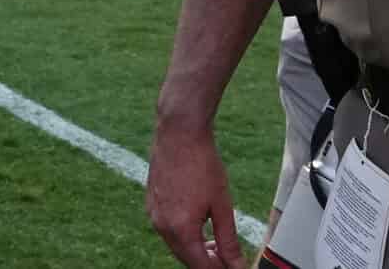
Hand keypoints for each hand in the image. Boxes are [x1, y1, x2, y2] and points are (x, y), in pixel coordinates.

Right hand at [146, 119, 240, 266]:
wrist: (179, 132)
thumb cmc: (202, 164)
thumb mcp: (222, 206)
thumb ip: (228, 241)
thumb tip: (237, 266)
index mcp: (179, 229)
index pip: (200, 266)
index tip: (234, 267)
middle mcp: (161, 225)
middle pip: (186, 258)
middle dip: (207, 262)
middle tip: (229, 258)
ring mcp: (153, 213)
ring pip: (176, 244)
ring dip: (195, 249)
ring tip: (216, 243)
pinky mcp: (151, 202)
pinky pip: (167, 229)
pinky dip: (184, 234)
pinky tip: (200, 225)